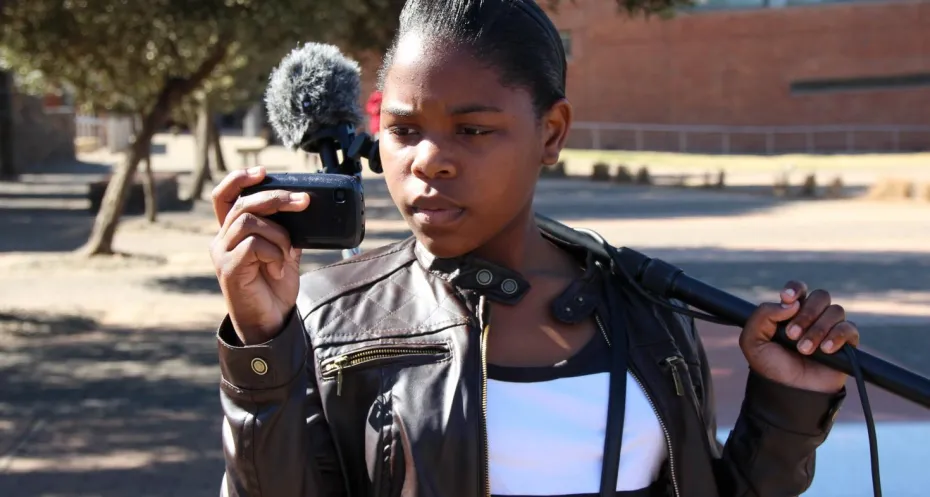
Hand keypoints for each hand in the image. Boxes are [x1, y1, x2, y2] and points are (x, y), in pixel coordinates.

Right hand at [209, 167, 309, 344]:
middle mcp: (222, 240)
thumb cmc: (275, 288)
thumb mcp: (284, 253)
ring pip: (250, 222)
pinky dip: (274, 254)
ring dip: (278, 235)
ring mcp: (222, 254)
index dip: (239, 179)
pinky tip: (278, 270)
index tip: (263, 172)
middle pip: (244, 203)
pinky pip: (253, 245)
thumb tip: (304, 207)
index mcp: (233, 232)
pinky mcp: (227, 269)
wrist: (271, 323)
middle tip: (304, 201)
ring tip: (286, 255)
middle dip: (277, 198)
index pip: (225, 196)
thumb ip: (287, 231)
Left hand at [740, 280, 859, 393]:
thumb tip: (790, 303)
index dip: (795, 288)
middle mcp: (813, 316)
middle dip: (806, 314)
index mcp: (790, 312)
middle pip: (820, 296)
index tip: (787, 297)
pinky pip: (849, 328)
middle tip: (791, 335)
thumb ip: (763, 316)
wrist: (788, 392)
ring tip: (804, 350)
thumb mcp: (753, 341)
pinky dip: (837, 336)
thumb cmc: (771, 366)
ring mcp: (830, 328)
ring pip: (835, 311)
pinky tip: (825, 350)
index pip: (798, 289)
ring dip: (817, 329)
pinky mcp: (846, 343)